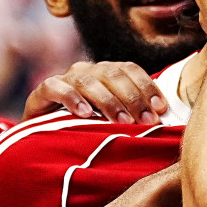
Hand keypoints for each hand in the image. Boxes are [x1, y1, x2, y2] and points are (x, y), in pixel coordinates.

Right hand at [23, 62, 167, 123]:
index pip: (130, 70)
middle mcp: (87, 71)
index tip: (160, 109)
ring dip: (108, 101)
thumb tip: (164, 122)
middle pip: (112, 74)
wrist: (43, 136)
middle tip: (145, 122)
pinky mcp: (43, 90)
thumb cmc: (84, 129)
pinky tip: (85, 114)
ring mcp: (65, 79)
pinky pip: (57, 88)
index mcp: (107, 73)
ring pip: (88, 81)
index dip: (147, 86)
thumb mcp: (111, 121)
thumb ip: (133, 115)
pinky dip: (72, 99)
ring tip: (121, 122)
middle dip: (132, 98)